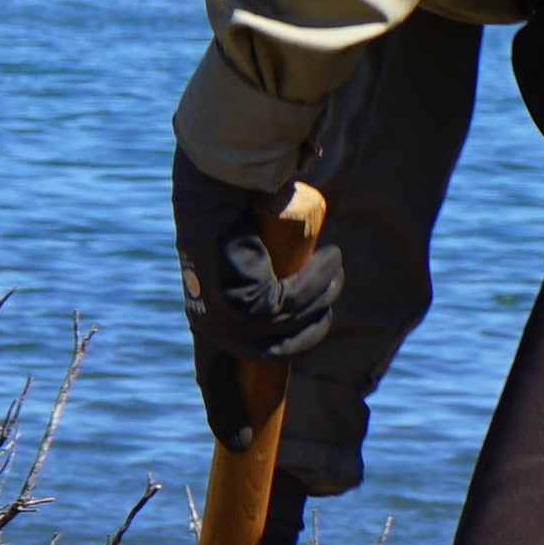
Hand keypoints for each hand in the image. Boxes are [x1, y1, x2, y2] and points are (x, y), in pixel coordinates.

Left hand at [170, 153, 343, 364]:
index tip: (320, 319)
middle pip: (281, 343)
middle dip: (317, 324)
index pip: (260, 351)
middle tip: (335, 284)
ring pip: (292, 318)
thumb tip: (279, 291)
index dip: (297, 342)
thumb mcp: (231, 263)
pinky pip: (293, 300)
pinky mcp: (244, 303)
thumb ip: (248, 281)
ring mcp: (227, 320)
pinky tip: (331, 259)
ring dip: (324, 294)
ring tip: (336, 265)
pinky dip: (319, 280)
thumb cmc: (222, 219)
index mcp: (207, 322)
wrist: (209, 193)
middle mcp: (214, 328)